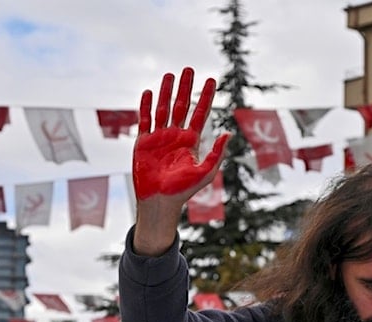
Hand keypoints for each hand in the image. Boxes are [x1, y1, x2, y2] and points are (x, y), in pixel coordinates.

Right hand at [131, 67, 228, 255]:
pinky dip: (146, 106)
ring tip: (170, 75)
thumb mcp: (205, 172)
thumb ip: (216, 153)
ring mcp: (159, 137)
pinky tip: (149, 93)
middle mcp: (175, 136)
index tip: (211, 80)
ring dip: (166, 92)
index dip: (206, 97)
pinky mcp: (144, 142)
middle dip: (186, 88)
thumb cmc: (183, 191)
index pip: (200, 113)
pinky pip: (145, 120)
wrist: (159, 201)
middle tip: (189, 69)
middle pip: (182, 105)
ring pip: (163, 109)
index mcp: (191, 142)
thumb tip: (228, 133)